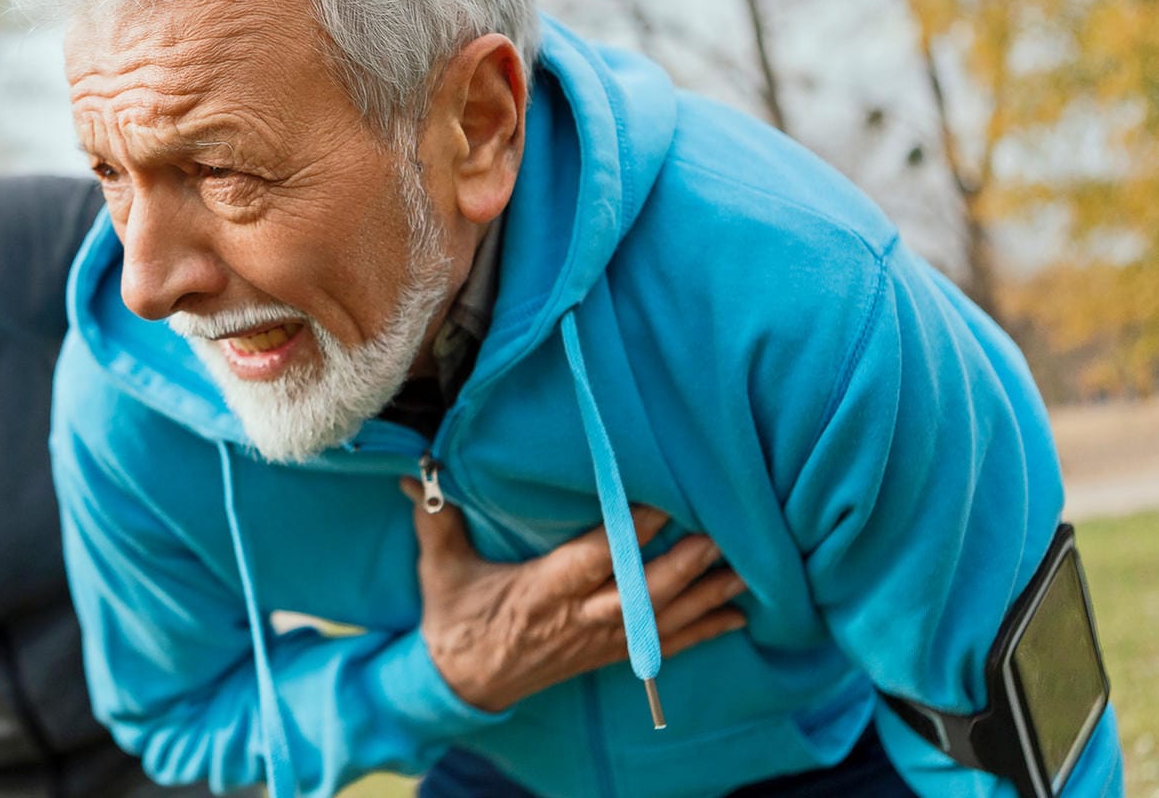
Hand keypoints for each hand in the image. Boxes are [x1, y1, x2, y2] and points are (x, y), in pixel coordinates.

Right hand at [399, 479, 746, 712]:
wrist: (463, 684)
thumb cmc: (455, 619)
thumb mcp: (440, 569)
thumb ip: (436, 519)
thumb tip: (417, 473)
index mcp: (539, 592)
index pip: (593, 560)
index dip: (629, 534)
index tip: (661, 501)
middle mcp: (576, 619)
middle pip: (640, 593)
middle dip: (683, 564)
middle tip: (719, 531)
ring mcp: (596, 641)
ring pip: (661, 620)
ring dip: (704, 596)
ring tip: (742, 568)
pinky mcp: (606, 656)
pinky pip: (663, 647)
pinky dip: (702, 631)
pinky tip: (736, 615)